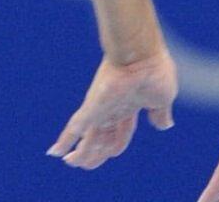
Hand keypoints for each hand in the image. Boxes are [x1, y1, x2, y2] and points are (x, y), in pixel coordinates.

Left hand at [46, 47, 177, 169]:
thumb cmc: (154, 70)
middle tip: (84, 164)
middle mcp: (113, 108)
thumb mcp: (163, 98)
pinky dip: (65, 140)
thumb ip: (160, 113)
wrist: (141, 53)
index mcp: (130, 106)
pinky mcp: (92, 106)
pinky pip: (75, 127)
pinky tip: (54, 152)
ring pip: (88, 137)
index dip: (116, 145)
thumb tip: (164, 125)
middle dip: (95, 153)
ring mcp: (101, 108)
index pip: (121, 132)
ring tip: (71, 162)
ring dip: (81, 153)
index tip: (112, 154)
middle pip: (102, 137)